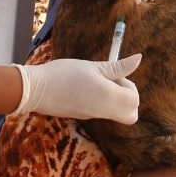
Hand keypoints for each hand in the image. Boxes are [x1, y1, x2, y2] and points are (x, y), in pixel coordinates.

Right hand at [13, 55, 141, 122]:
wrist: (37, 90)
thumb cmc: (65, 73)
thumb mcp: (93, 66)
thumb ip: (118, 67)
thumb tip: (138, 59)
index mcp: (109, 97)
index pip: (135, 100)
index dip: (129, 86)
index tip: (113, 75)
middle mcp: (105, 111)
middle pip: (132, 114)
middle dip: (127, 98)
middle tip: (111, 82)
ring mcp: (94, 116)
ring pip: (118, 114)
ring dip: (114, 99)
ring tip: (96, 84)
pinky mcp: (85, 117)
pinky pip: (104, 113)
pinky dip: (102, 102)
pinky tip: (86, 89)